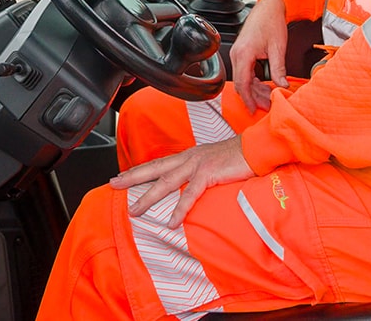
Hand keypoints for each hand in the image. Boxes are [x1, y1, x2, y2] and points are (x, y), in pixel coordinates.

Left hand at [110, 136, 252, 225]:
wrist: (257, 148)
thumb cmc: (240, 156)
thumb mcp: (215, 163)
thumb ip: (201, 172)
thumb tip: (193, 185)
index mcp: (190, 155)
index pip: (159, 163)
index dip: (140, 170)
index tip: (122, 176)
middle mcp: (190, 157)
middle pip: (155, 169)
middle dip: (132, 177)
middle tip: (113, 185)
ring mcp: (198, 164)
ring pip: (166, 182)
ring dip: (148, 197)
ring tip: (134, 210)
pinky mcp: (209, 173)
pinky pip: (190, 195)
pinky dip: (179, 209)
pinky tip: (171, 221)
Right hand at [231, 0, 288, 112]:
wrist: (268, 7)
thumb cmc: (271, 22)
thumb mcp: (278, 48)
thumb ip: (279, 69)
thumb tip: (282, 85)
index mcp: (244, 54)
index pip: (243, 83)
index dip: (248, 99)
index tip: (254, 109)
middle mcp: (237, 54)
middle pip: (241, 83)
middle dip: (253, 97)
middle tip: (266, 105)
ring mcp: (238, 53)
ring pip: (242, 79)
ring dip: (254, 89)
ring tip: (267, 97)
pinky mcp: (242, 52)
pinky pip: (244, 72)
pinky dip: (253, 81)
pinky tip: (263, 86)